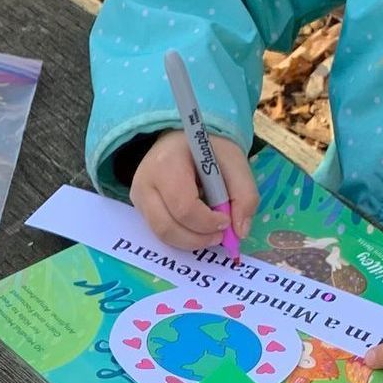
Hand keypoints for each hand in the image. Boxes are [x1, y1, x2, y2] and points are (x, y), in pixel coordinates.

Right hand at [129, 129, 258, 250]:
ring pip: (162, 234)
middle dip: (198, 238)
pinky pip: (160, 233)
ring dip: (190, 242)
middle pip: (167, 226)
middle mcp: (145, 182)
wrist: (183, 141)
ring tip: (210, 234)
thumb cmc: (208, 150)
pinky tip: (196, 227)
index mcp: (167, 163)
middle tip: (219, 235)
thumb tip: (240, 232)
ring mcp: (138, 197)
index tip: (226, 220)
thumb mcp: (235, 162)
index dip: (207, 221)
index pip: (184, 205)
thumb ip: (245, 195)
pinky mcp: (140, 208)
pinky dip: (182, 237)